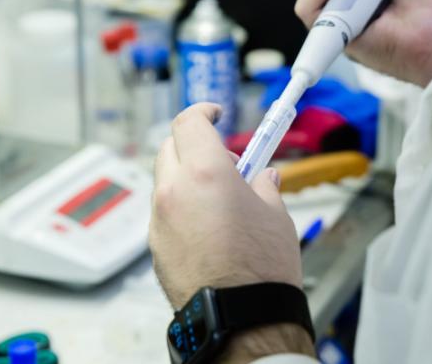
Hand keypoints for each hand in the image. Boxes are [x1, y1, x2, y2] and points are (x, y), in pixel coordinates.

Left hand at [149, 103, 313, 360]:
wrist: (242, 320)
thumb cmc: (261, 269)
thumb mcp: (275, 215)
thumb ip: (264, 186)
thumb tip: (263, 178)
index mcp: (206, 173)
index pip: (189, 122)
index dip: (203, 111)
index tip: (215, 113)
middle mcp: (174, 192)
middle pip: (170, 146)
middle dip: (193, 143)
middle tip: (223, 158)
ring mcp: (160, 220)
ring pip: (165, 180)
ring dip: (186, 176)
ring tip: (219, 197)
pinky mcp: (156, 247)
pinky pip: (164, 212)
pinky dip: (180, 206)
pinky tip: (208, 226)